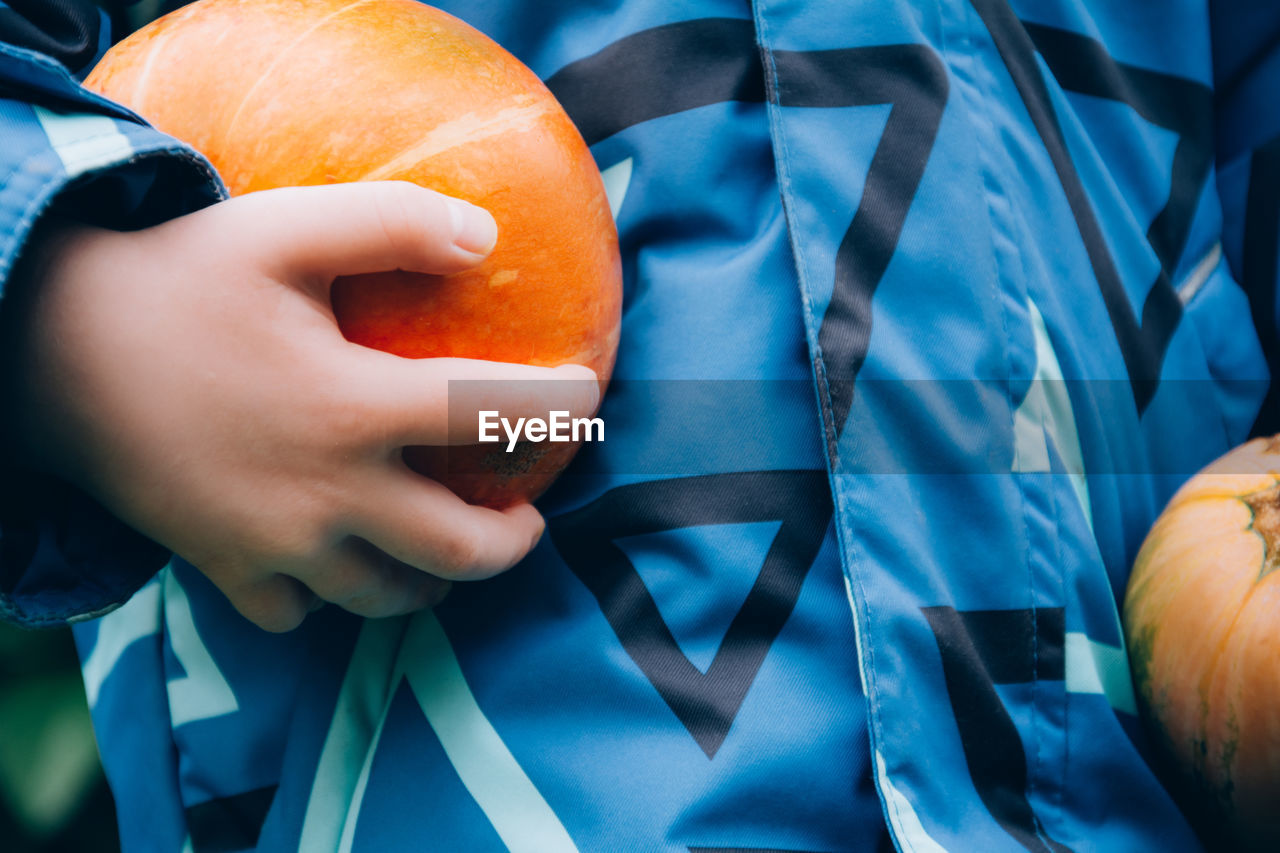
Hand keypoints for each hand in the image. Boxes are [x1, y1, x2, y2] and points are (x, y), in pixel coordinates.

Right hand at [2, 182, 597, 630]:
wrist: (45, 349)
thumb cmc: (176, 280)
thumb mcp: (286, 228)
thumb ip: (394, 225)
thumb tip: (488, 238)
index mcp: (353, 408)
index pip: (492, 416)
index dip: (560, 405)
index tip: (589, 393)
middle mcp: (326, 494)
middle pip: (460, 550)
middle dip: (515, 542)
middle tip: (528, 516)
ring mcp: (275, 545)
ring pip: (388, 597)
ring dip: (436, 578)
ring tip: (446, 543)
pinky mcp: (224, 568)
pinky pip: (299, 613)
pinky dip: (333, 596)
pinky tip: (337, 556)